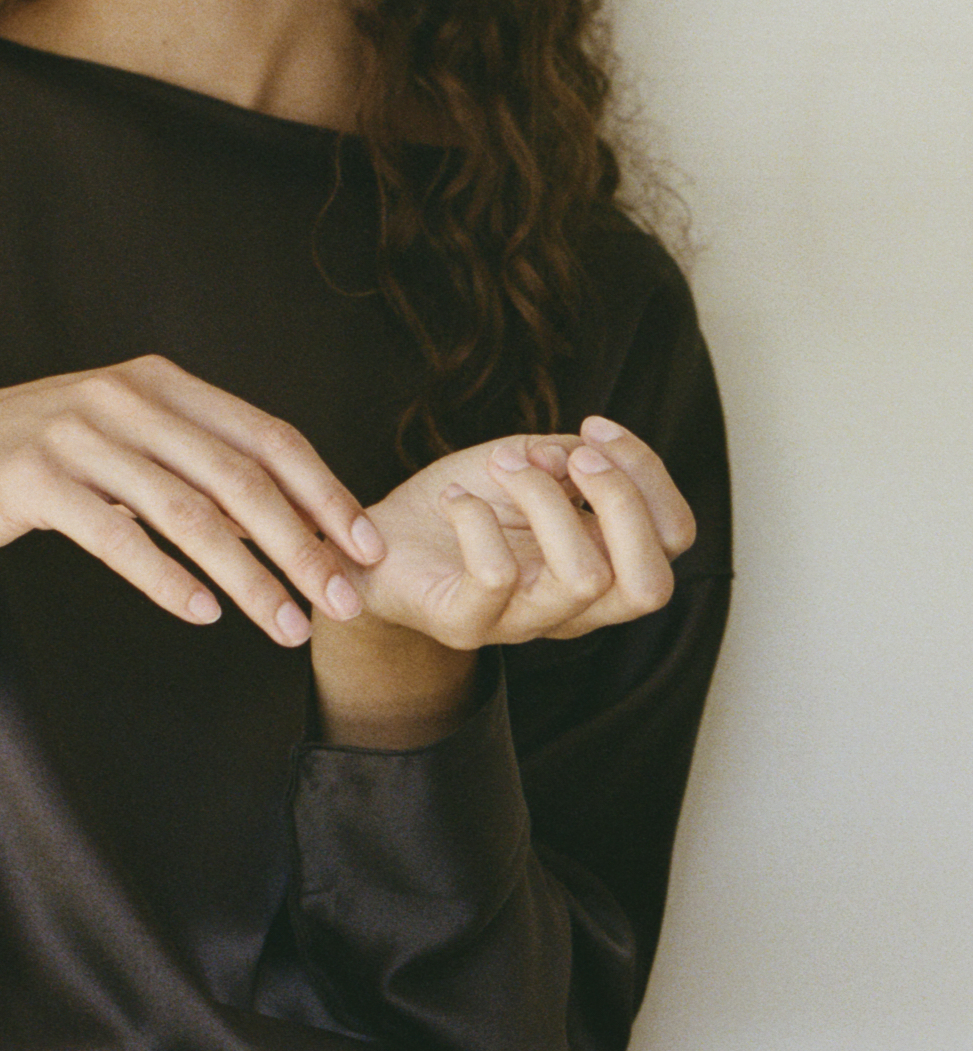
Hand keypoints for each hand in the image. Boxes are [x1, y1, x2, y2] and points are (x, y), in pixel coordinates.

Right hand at [0, 355, 384, 646]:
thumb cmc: (37, 465)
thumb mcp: (123, 447)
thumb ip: (195, 470)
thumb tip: (289, 529)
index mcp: (160, 384)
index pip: (267, 436)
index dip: (325, 494)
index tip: (366, 550)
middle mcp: (125, 397)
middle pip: (240, 478)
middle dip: (303, 547)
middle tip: (341, 605)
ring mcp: (76, 434)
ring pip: (188, 513)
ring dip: (248, 577)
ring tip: (285, 627)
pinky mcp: (31, 479)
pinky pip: (114, 536)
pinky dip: (166, 579)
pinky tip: (203, 613)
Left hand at [353, 416, 697, 649]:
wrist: (375, 538)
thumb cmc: (463, 501)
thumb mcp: (529, 465)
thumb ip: (575, 459)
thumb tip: (596, 453)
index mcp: (602, 563)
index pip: (674, 536)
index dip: (648, 473)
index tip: (593, 426)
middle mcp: (573, 606)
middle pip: (650, 584)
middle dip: (622, 500)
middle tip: (567, 455)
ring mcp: (520, 623)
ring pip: (583, 578)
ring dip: (545, 498)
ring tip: (503, 465)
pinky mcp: (464, 624)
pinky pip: (495, 579)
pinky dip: (477, 519)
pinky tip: (456, 498)